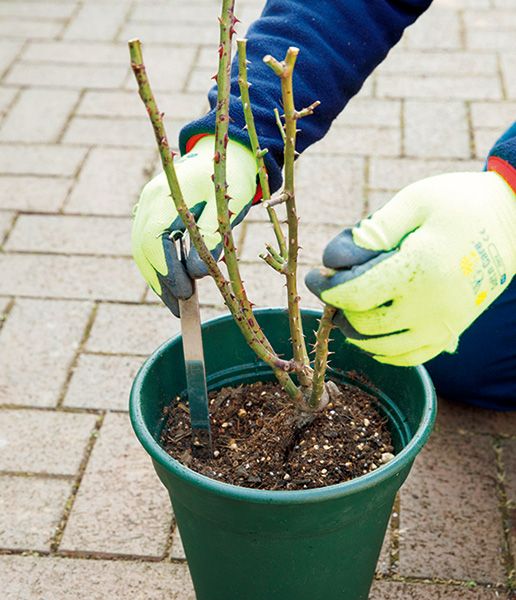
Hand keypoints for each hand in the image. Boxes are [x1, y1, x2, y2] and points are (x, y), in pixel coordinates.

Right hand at [132, 135, 256, 315]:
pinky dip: (159, 265)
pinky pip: (148, 243)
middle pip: (142, 249)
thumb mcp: (224, 210)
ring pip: (142, 249)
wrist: (223, 154)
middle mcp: (150, 200)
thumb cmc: (229, 180)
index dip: (167, 270)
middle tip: (180, 309)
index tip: (185, 293)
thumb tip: (193, 276)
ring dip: (158, 277)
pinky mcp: (153, 212)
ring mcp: (148, 205)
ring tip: (177, 303)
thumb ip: (209, 241)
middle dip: (160, 282)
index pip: (154, 240)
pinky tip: (174, 283)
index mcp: (165, 195)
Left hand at [306, 171, 515, 365]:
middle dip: (339, 307)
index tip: (317, 277)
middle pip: (364, 323)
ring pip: (383, 346)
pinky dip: (384, 352)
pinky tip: (372, 337)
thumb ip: (375, 229)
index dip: (327, 288)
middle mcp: (431, 305)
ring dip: (357, 332)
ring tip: (348, 310)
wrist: (513, 220)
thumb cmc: (460, 204)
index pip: (356, 294)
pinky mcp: (453, 331)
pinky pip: (410, 357)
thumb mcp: (416, 201)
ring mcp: (444, 324)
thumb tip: (338, 258)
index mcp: (419, 269)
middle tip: (333, 289)